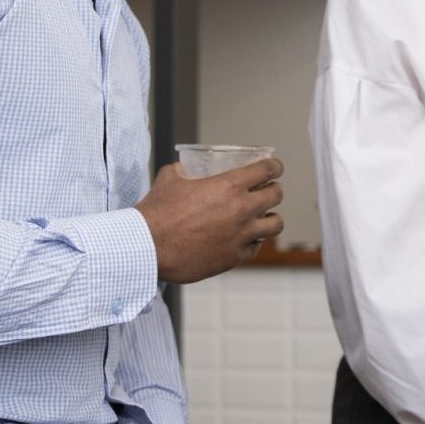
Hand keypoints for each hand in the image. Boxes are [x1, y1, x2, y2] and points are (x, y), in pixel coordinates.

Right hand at [135, 158, 284, 283]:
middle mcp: (241, 209)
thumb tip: (187, 168)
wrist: (148, 247)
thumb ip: (185, 170)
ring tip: (263, 217)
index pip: (267, 169)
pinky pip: (256, 247)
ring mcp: (240, 235)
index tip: (275, 167)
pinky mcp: (234, 257)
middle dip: (273, 190)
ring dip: (270, 218)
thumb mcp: (170, 178)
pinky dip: (253, 241)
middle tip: (267, 191)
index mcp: (229, 185)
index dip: (275, 166)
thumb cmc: (157, 213)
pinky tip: (245, 238)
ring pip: (275, 224)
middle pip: (276, 195)